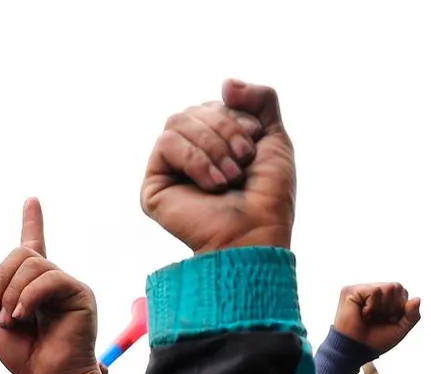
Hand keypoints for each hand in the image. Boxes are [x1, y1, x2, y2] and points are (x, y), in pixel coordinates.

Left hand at [0, 199, 99, 373]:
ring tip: (10, 320)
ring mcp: (66, 285)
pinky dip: (28, 296)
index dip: (33, 221)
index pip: (33, 245)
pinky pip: (49, 279)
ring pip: (32, 264)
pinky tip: (23, 316)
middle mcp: (51, 280)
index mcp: (32, 285)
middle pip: (21, 254)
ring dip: (11, 292)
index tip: (32, 200)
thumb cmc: (24, 356)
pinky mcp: (79, 293)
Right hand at [141, 80, 293, 254]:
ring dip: (211, 146)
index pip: (215, 105)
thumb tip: (225, 82)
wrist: (256, 234)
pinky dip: (194, 159)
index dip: (237, 117)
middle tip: (243, 160)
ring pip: (178, 121)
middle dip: (224, 129)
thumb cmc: (268, 196)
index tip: (254, 145)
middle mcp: (190, 152)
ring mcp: (171, 168)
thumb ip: (261, 100)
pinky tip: (212, 184)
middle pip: (195, 109)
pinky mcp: (154, 184)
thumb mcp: (276, 138)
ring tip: (229, 177)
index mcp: (216, 142)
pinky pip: (166, 144)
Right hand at [332, 284, 421, 353]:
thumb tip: (417, 299)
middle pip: (397, 287)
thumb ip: (412, 316)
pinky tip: (363, 314)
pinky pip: (376, 291)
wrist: (355, 351)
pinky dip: (373, 306)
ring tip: (368, 316)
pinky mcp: (351, 291)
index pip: (402, 292)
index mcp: (382, 299)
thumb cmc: (374, 341)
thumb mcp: (399, 329)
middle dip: (392, 307)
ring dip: (382, 308)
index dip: (399, 309)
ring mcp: (361, 290)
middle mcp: (372, 292)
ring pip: (388, 287)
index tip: (386, 321)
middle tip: (377, 319)